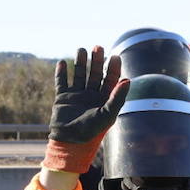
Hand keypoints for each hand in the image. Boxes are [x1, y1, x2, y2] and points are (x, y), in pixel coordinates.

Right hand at [42, 46, 130, 174]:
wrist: (69, 142)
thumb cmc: (91, 131)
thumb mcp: (107, 115)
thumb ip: (117, 98)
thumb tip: (128, 80)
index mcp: (104, 99)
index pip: (111, 80)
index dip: (113, 68)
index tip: (115, 56)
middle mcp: (91, 95)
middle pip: (95, 73)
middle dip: (97, 60)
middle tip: (98, 47)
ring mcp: (76, 95)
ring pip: (79, 74)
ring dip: (80, 62)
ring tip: (81, 50)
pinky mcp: (62, 97)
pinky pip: (61, 82)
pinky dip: (61, 72)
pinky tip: (62, 62)